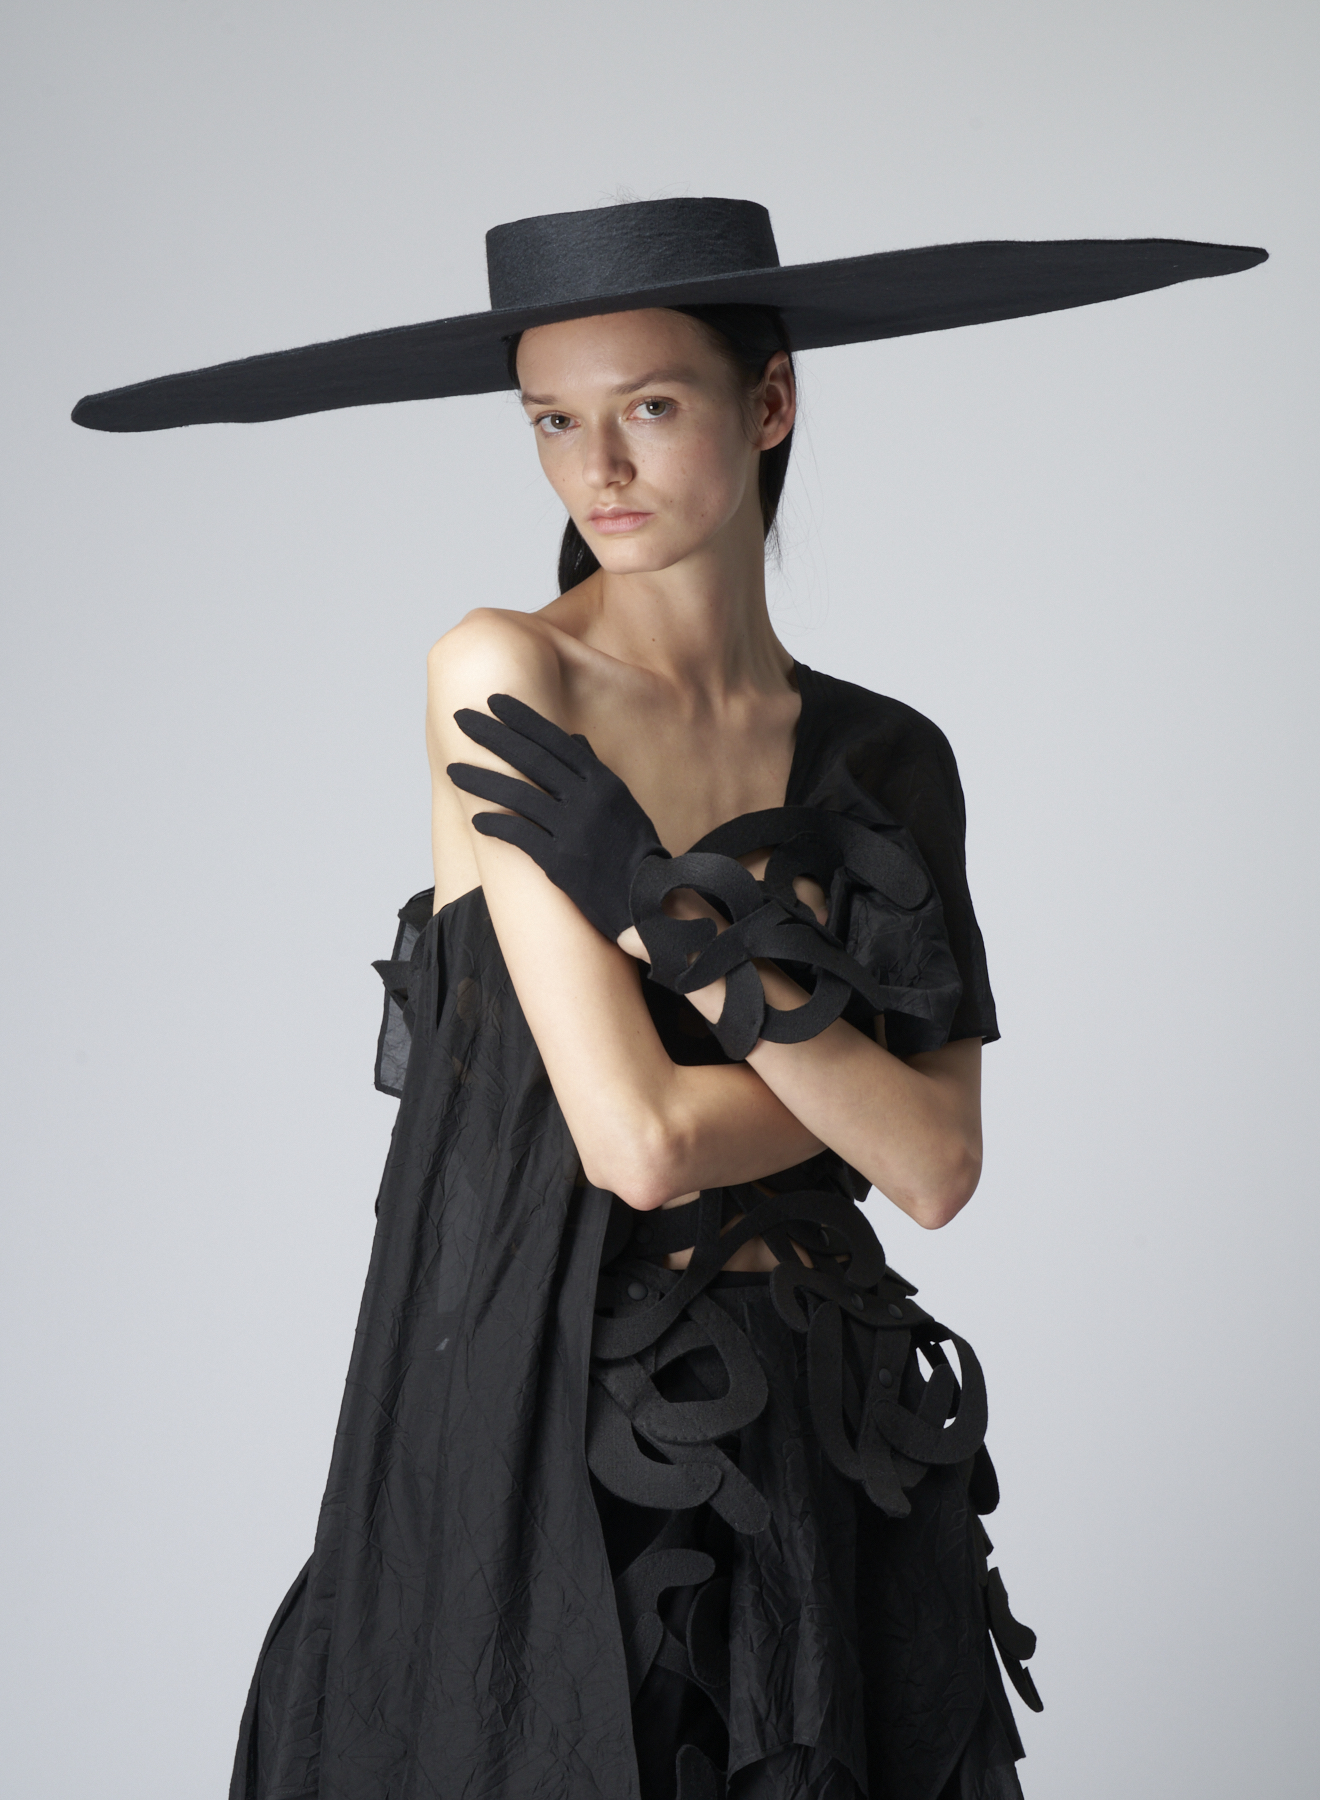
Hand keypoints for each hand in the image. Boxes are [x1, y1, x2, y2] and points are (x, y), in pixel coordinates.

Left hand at [447, 693, 668, 941]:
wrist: (648, 899)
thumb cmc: (634, 851)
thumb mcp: (622, 803)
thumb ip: (595, 771)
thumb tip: (575, 740)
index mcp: (603, 781)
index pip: (556, 740)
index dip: (522, 719)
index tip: (494, 701)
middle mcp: (587, 799)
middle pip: (531, 758)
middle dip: (492, 735)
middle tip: (461, 718)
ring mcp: (573, 829)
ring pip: (517, 795)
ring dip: (481, 780)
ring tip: (453, 771)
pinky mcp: (560, 860)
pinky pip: (519, 835)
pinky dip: (495, 826)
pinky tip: (476, 820)